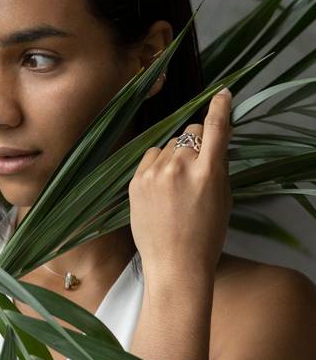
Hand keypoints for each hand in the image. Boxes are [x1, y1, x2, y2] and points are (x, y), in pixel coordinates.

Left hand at [128, 88, 232, 279]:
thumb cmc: (205, 236)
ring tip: (175, 188)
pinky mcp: (136, 181)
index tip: (221, 94)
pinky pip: (150, 157)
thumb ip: (218, 166)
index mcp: (208, 172)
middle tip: (195, 170)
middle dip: (195, 145)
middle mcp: (180, 167)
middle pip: (189, 133)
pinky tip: (160, 190)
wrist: (175, 264)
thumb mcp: (223, 198)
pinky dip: (157, 166)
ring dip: (174, 157)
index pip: (215, 127)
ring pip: (169, 145)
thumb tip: (213, 142)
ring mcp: (154, 173)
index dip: (220, 107)